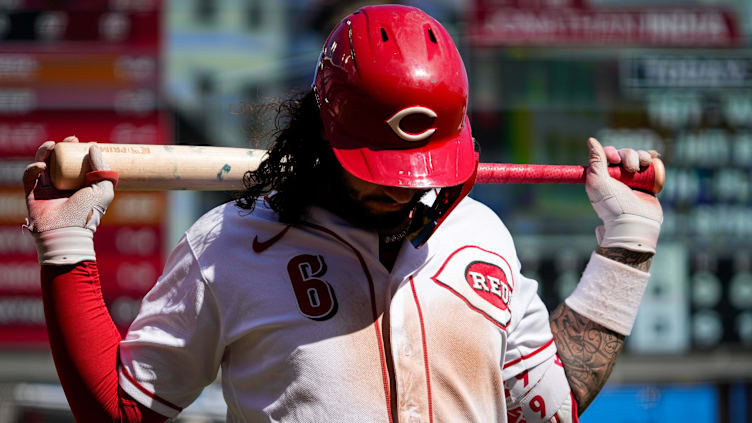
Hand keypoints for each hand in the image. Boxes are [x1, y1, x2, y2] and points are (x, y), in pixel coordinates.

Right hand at [23, 136, 116, 263]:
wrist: (67, 231)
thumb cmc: (88, 213)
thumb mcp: (103, 189)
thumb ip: (102, 169)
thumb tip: (93, 147)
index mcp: (79, 188)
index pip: (78, 166)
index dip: (80, 153)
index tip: (86, 142)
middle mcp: (63, 188)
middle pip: (59, 163)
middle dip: (63, 149)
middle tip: (71, 139)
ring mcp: (46, 191)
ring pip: (43, 166)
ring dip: (45, 153)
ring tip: (53, 145)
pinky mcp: (32, 195)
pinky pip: (29, 178)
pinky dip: (33, 169)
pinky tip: (41, 165)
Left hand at [585, 137, 661, 253]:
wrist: (634, 223)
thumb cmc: (612, 204)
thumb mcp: (598, 181)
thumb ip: (596, 160)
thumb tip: (591, 140)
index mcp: (603, 176)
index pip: (608, 154)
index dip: (612, 152)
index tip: (615, 159)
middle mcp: (618, 177)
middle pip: (625, 154)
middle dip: (629, 155)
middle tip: (631, 168)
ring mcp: (634, 179)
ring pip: (638, 157)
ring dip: (641, 156)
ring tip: (643, 165)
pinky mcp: (647, 183)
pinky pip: (650, 165)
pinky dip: (652, 158)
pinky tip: (654, 157)